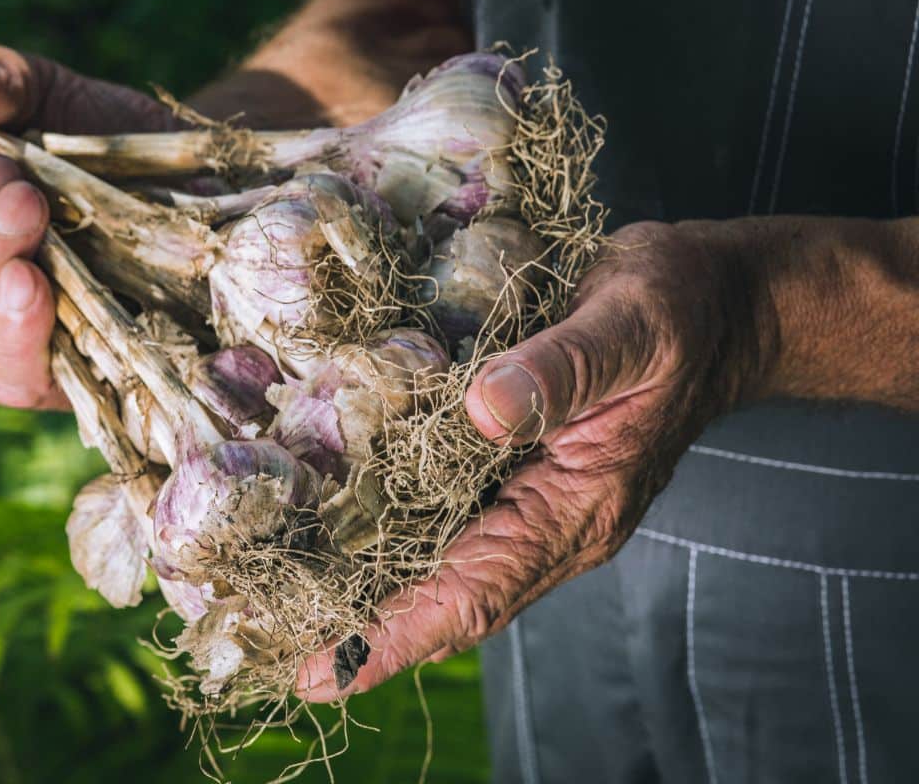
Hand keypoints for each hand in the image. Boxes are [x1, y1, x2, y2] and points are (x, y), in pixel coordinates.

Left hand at [298, 220, 777, 699]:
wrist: (716, 304)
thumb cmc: (680, 313)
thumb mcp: (629, 328)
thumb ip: (561, 370)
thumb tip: (480, 410)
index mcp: (577, 510)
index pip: (475, 595)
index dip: (395, 638)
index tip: (319, 672)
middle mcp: (546, 521)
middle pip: (439, 595)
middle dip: (356, 625)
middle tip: (259, 637)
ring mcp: (529, 497)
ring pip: (433, 558)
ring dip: (360, 579)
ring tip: (269, 592)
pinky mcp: (514, 464)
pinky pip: (440, 509)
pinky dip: (382, 521)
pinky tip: (325, 511)